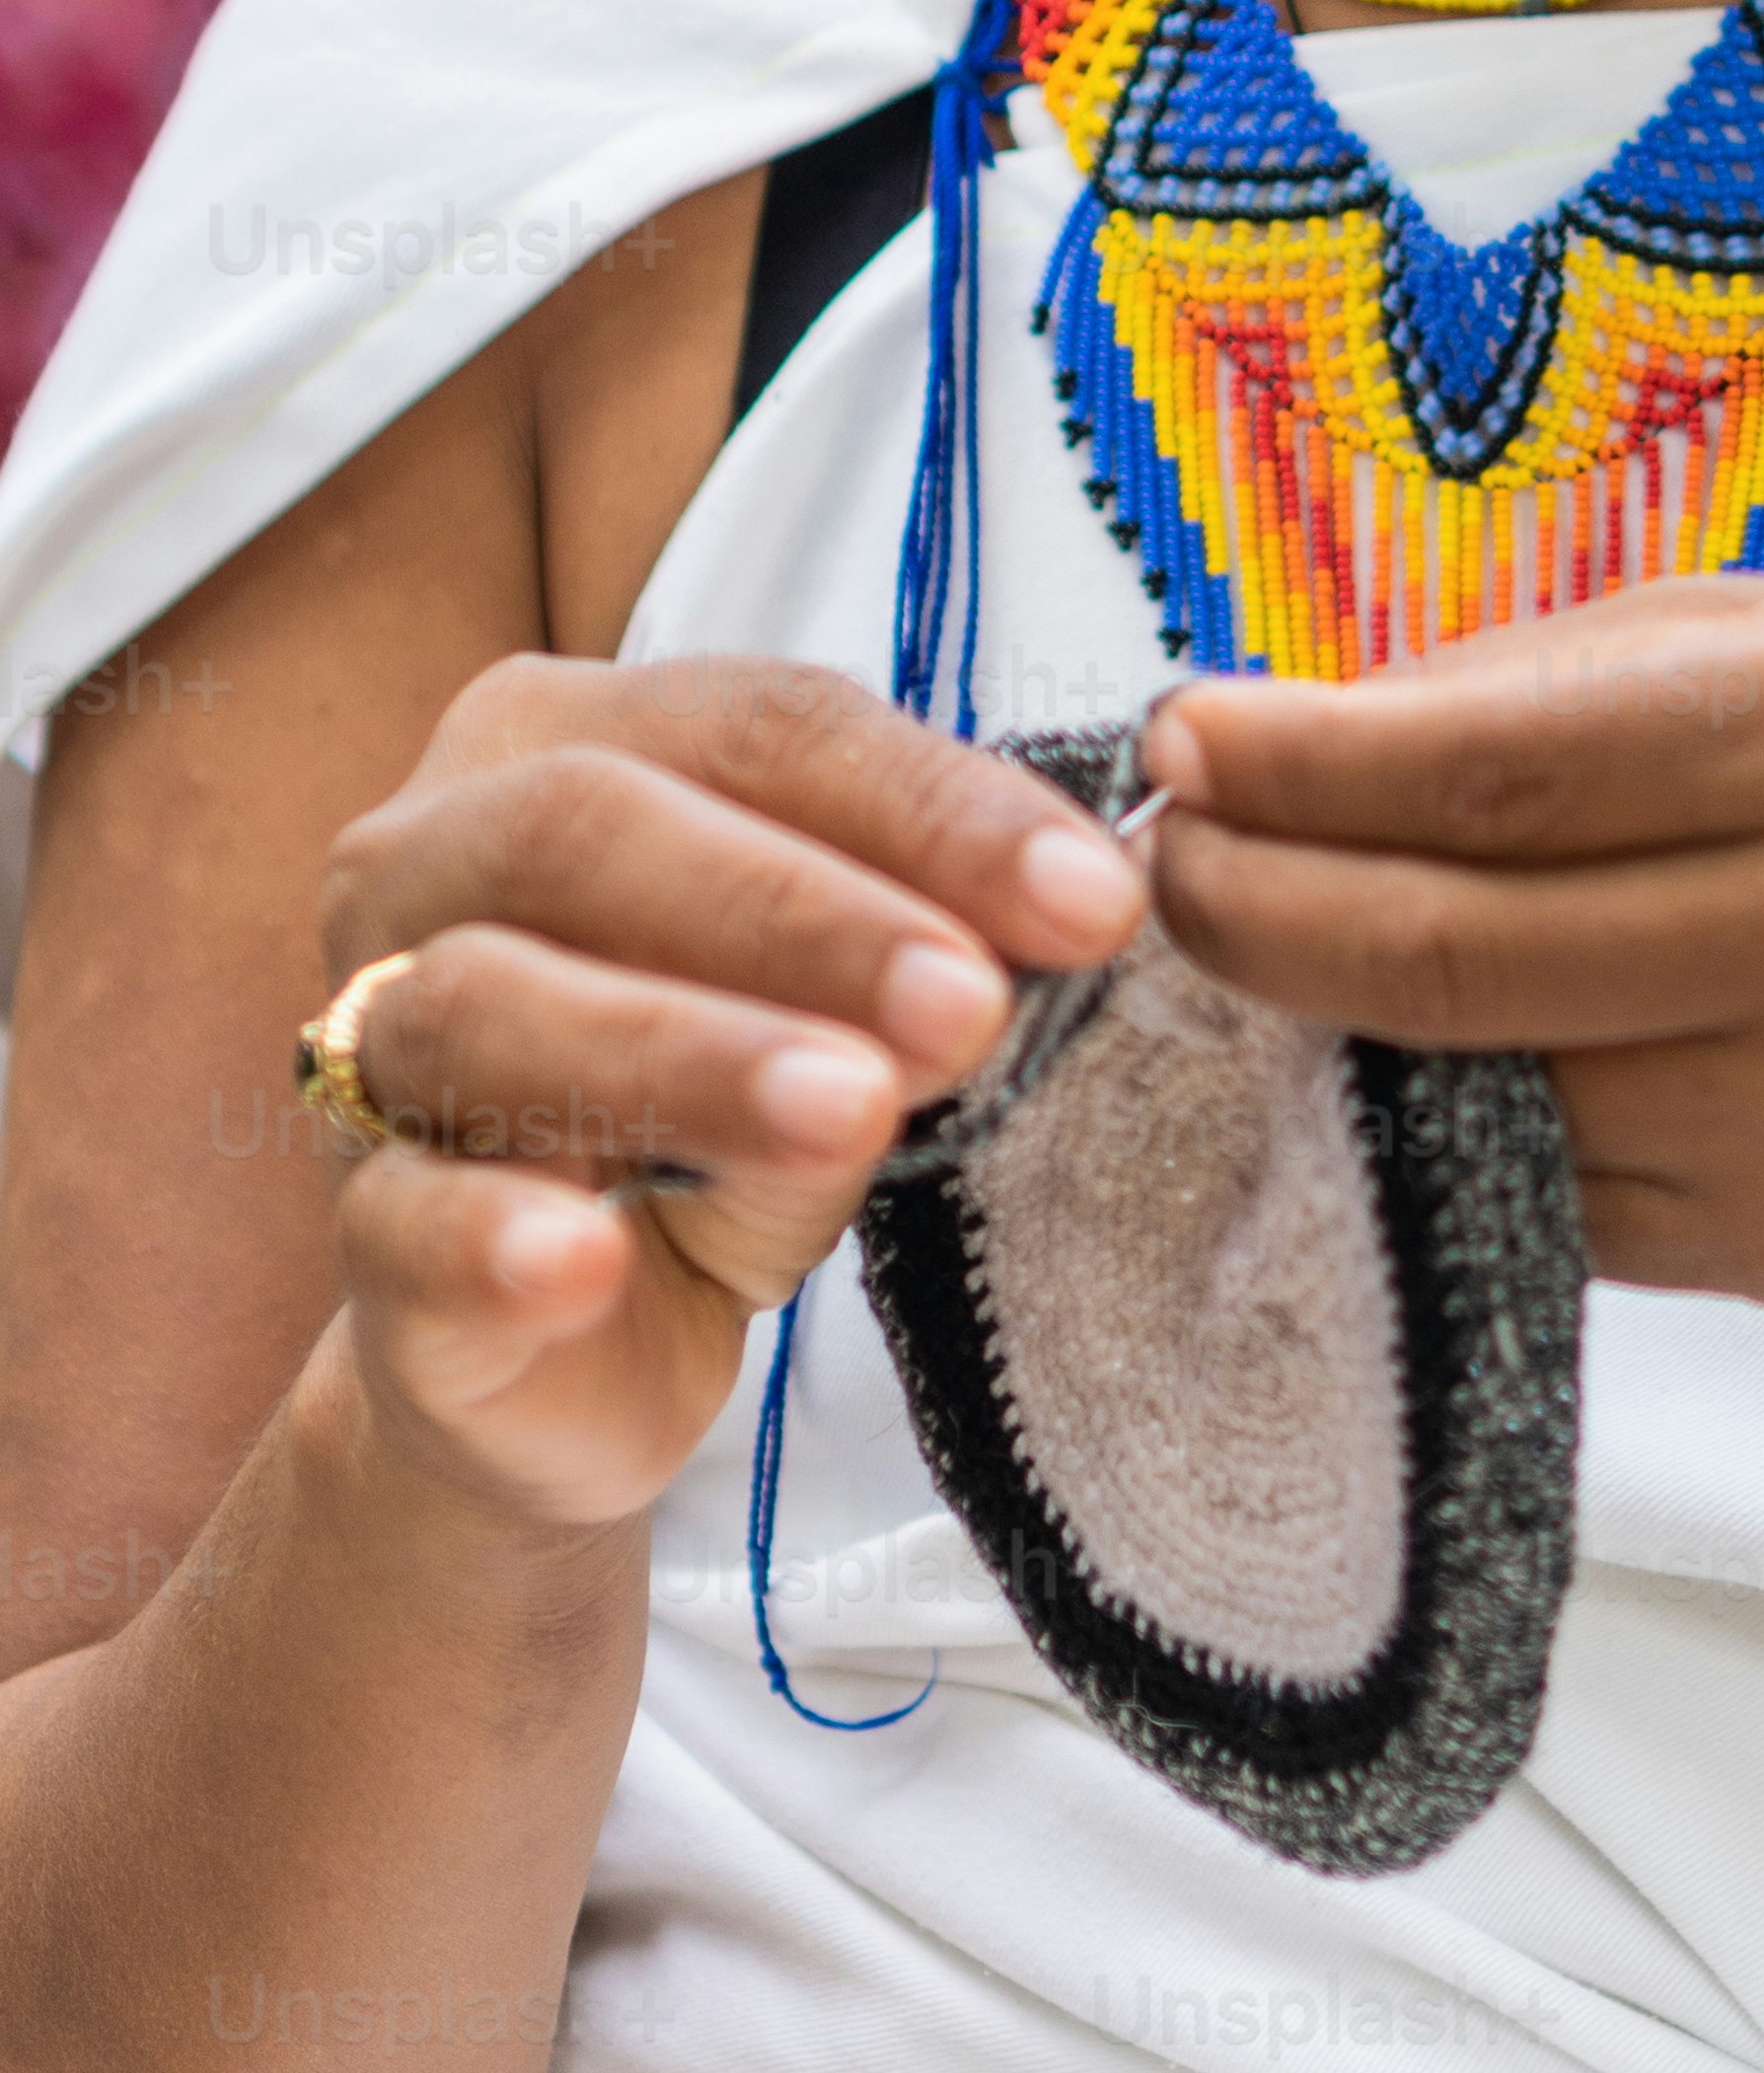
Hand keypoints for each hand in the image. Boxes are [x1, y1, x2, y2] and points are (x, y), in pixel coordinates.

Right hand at [306, 656, 1145, 1535]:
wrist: (571, 1346)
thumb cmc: (717, 1112)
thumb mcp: (841, 1009)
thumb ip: (919, 947)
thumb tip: (1072, 913)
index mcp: (560, 740)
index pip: (761, 725)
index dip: (930, 803)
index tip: (1096, 898)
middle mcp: (428, 856)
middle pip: (600, 828)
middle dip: (807, 913)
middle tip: (971, 1002)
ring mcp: (367, 1043)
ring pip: (494, 1006)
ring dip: (687, 1051)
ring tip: (848, 1109)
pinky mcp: (358, 1235)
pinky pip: (406, 1219)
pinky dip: (496, 1234)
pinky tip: (585, 1260)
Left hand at [1135, 577, 1763, 1300]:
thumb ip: (1558, 678)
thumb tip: (1300, 733)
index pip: (1493, 775)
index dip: (1296, 770)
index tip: (1177, 739)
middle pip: (1449, 957)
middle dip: (1255, 910)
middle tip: (1157, 867)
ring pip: (1476, 1094)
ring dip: (1324, 1027)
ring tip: (1264, 940)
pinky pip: (1547, 1188)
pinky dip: (1442, 1120)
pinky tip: (1407, 1047)